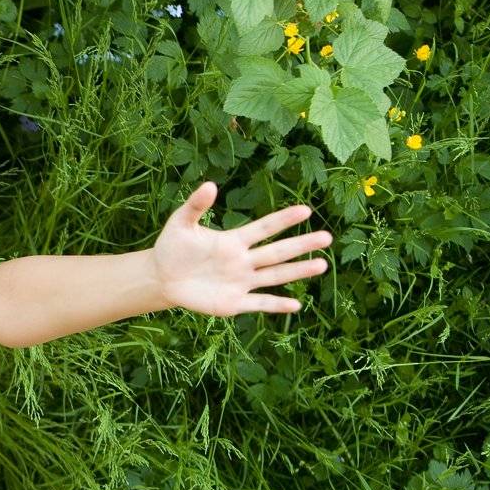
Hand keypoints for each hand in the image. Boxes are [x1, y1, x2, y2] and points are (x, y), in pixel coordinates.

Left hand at [151, 181, 331, 316]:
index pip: (264, 228)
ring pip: (275, 276)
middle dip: (301, 245)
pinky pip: (259, 303)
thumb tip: (210, 184)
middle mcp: (244, 261)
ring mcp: (241, 282)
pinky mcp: (234, 303)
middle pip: (277, 252)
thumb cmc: (173, 247)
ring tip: (322, 265)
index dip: (283, 219)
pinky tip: (296, 304)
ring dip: (297, 271)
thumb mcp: (181, 224)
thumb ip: (195, 206)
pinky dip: (276, 305)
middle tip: (327, 237)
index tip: (305, 209)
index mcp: (234, 241)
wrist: (162, 277)